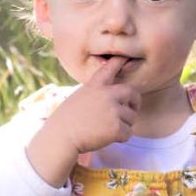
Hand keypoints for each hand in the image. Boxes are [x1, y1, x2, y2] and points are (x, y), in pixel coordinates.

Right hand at [25, 58, 140, 186]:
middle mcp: (107, 94)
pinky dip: (120, 138)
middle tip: (131, 111)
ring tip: (106, 129)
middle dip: (134, 103)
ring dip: (124, 125)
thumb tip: (112, 97)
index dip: (120, 60)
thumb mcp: (79, 97)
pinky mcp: (116, 127)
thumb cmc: (66, 121)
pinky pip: (128, 133)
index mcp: (95, 85)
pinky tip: (107, 138)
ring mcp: (113, 110)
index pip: (110, 67)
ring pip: (131, 117)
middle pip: (132, 93)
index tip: (126, 56)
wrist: (60, 138)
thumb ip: (96, 93)